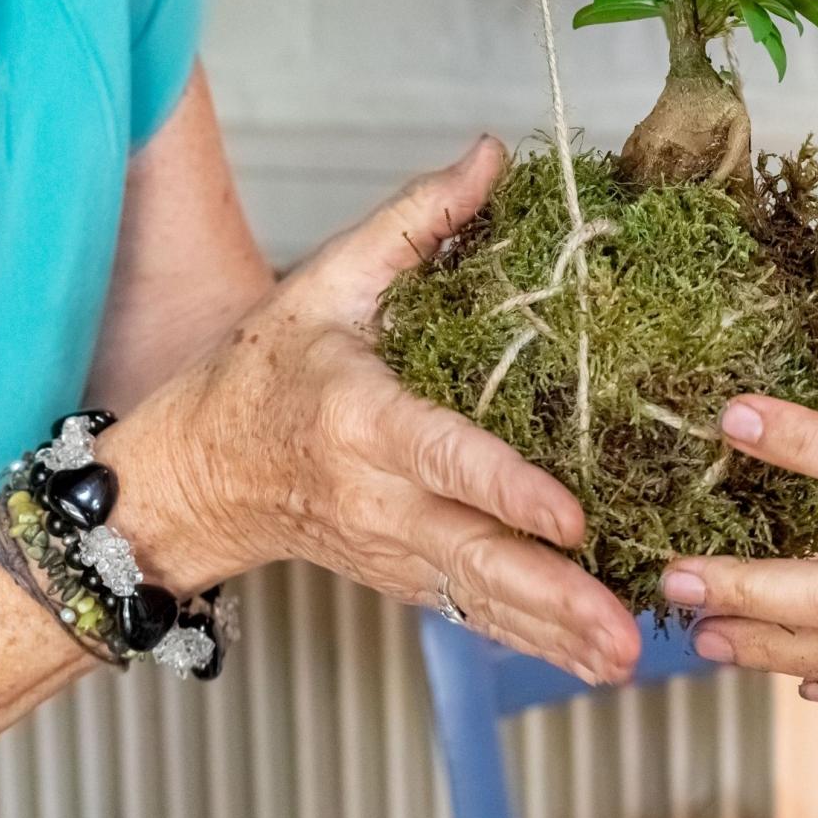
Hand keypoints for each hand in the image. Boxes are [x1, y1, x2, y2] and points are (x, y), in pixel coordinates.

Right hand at [113, 138, 640, 682]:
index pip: (446, 459)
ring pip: (480, 600)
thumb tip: (493, 154)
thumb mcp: (325, 282)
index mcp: (362, 420)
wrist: (194, 473)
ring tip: (623, 660)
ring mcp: (390, 551)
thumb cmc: (261, 371)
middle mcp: (378, 500)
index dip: (509, 491)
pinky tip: (590, 662)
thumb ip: (414, 222)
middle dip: (552, 597)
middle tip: (620, 631)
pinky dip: (529, 642)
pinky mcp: (401, 579)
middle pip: (475, 557)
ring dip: (554, 635)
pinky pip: (471, 613)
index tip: (571, 519)